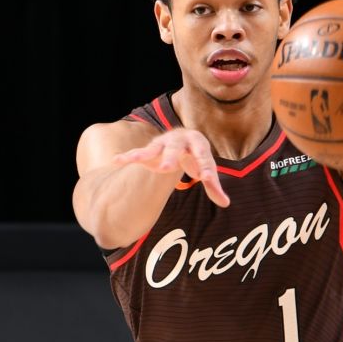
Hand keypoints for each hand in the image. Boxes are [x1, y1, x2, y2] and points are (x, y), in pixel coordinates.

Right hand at [113, 128, 229, 206]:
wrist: (183, 138)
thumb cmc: (197, 157)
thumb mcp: (206, 169)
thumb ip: (214, 186)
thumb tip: (226, 204)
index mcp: (198, 144)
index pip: (203, 157)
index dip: (205, 168)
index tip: (206, 180)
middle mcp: (179, 141)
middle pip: (176, 148)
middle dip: (171, 157)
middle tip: (167, 168)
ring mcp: (163, 144)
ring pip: (155, 148)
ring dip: (147, 154)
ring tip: (138, 160)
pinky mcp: (149, 150)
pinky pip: (137, 153)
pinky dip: (127, 157)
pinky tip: (116, 161)